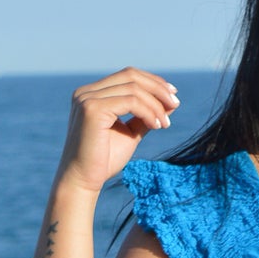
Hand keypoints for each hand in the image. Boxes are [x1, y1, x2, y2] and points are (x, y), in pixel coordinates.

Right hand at [57, 66, 179, 196]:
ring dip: (155, 105)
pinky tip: (157, 126)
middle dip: (157, 88)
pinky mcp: (92, 109)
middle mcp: (86, 92)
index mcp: (92, 94)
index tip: (172, 96)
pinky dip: (148, 112)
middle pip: (130, 76)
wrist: (83, 181)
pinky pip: (130, 102)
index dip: (152, 82)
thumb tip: (170, 103)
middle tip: (175, 104)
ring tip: (165, 124)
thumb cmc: (104, 161)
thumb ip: (146, 116)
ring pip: (133, 89)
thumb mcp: (130, 133)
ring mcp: (87, 98)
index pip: (127, 76)